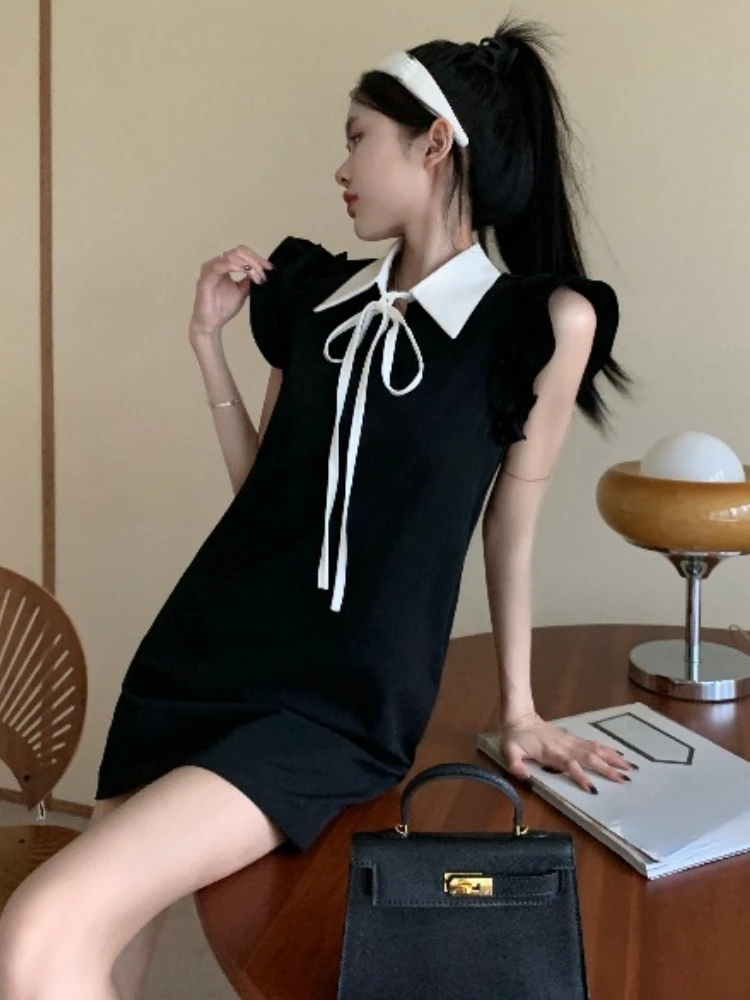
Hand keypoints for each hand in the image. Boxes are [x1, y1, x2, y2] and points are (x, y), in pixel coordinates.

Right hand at [188, 245, 273, 340]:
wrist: (212, 323)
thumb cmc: (223, 307)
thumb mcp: (242, 291)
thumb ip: (250, 280)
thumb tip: (264, 272)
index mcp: (224, 264)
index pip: (242, 252)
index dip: (257, 258)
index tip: (270, 268)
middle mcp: (216, 263)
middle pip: (239, 251)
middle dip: (255, 261)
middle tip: (265, 274)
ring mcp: (210, 269)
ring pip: (231, 256)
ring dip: (249, 264)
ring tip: (258, 278)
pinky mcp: (206, 278)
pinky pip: (220, 266)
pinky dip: (235, 267)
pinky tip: (246, 272)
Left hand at [496, 710, 636, 792]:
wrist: (519, 718)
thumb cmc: (515, 738)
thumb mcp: (509, 752)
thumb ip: (516, 765)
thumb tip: (526, 779)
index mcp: (552, 753)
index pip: (570, 765)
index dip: (580, 776)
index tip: (594, 789)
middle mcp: (565, 747)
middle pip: (589, 758)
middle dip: (607, 769)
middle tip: (625, 780)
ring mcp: (571, 741)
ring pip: (595, 749)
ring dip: (613, 758)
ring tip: (630, 768)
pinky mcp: (573, 739)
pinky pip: (593, 744)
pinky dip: (608, 749)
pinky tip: (619, 755)